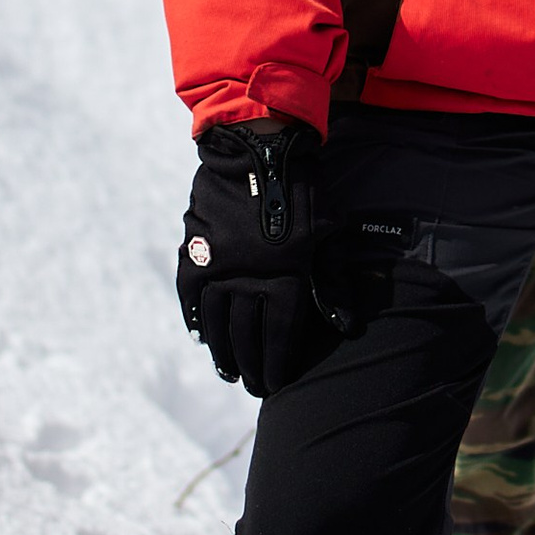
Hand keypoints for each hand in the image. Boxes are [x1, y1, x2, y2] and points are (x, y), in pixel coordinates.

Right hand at [177, 121, 349, 394]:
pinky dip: (194, 318)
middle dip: (251, 366)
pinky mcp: (196, 250)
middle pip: (247, 336)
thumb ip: (333, 282)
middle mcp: (249, 277)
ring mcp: (219, 265)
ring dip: (222, 351)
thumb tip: (344, 325)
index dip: (277, 363)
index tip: (275, 384)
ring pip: (217, 322)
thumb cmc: (304, 192)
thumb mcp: (328, 235)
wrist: (259, 149)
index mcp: (285, 276)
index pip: (279, 335)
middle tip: (252, 385)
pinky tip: (201, 337)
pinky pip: (190, 295)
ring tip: (228, 371)